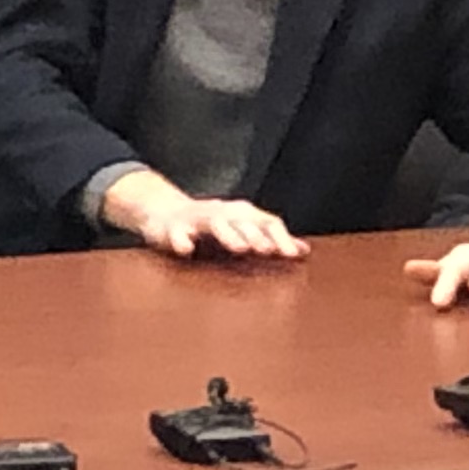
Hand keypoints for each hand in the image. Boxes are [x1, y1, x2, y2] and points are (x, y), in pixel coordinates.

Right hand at [100, 169, 305, 260]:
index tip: (293, 256)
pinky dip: (181, 240)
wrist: (165, 212)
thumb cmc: (211, 226)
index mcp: (242, 215)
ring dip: (228, 234)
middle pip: (243, 221)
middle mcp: (223, 213)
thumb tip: (303, 250)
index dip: (280, 237)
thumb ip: (270, 239)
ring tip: (240, 248)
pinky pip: (177, 233)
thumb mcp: (242, 229)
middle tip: (268, 251)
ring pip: (215, 223)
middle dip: (257, 235)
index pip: (266, 222)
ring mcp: (197, 218)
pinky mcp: (173, 227)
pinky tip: (186, 250)